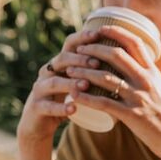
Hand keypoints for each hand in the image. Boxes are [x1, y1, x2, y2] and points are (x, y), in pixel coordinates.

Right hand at [15, 29, 98, 144]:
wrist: (39, 124)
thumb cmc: (65, 100)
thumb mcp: (77, 83)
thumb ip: (93, 71)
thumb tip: (124, 56)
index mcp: (59, 64)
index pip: (69, 45)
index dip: (82, 38)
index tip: (99, 35)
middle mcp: (47, 72)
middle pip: (61, 60)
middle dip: (79, 60)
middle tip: (97, 63)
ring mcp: (39, 90)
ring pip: (53, 82)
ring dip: (70, 83)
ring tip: (86, 85)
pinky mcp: (36, 108)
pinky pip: (47, 107)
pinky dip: (61, 108)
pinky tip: (73, 109)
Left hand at [65, 25, 160, 159]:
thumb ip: (147, 77)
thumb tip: (134, 66)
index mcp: (153, 72)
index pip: (134, 43)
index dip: (115, 32)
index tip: (99, 28)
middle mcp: (146, 80)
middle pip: (116, 55)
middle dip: (94, 49)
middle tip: (79, 49)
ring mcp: (139, 97)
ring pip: (105, 78)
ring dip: (84, 72)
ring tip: (70, 70)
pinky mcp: (132, 115)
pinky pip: (104, 103)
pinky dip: (86, 98)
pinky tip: (74, 96)